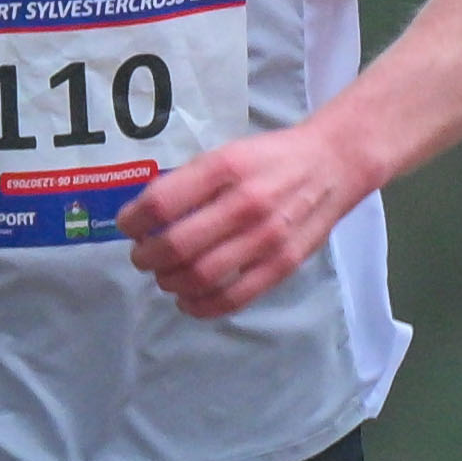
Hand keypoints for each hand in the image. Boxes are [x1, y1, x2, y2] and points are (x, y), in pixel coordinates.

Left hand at [122, 120, 369, 319]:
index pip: (160, 203)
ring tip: (165, 276)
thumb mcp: (225, 154)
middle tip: (142, 256)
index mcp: (225, 169)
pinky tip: (188, 301)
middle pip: (176, 246)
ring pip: (200, 276)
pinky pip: (234, 297)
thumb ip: (189, 183)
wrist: (332, 164)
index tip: (128, 226)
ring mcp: (267, 238)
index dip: (133, 221)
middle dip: (146, 257)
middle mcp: (245, 204)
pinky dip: (201, 306)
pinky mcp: (284, 264)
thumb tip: (143, 217)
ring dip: (169, 282)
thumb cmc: (270, 159)